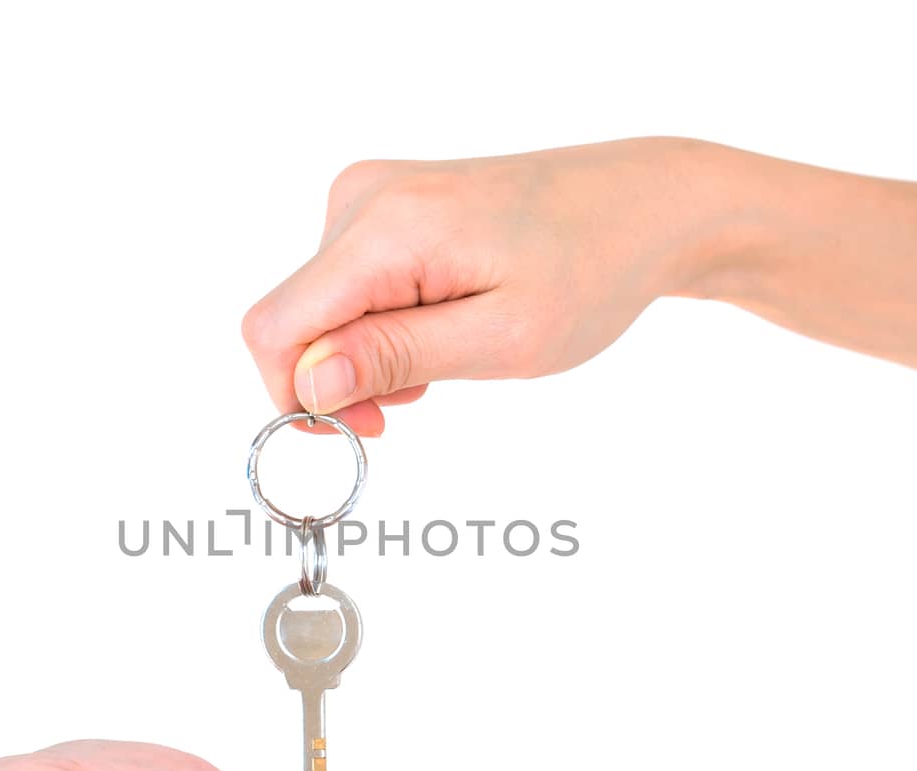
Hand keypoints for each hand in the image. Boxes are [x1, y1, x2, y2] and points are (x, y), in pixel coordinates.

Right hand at [242, 136, 734, 434]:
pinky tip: (438, 325)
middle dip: (341, 379)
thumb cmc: (590, 269)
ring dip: (365, 353)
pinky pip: (345, 285)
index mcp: (386, 228)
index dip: (297, 398)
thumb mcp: (501, 339)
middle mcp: (362, 197)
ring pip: (318, 309)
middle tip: (420, 398)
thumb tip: (308, 384)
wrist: (642, 206)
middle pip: (292, 321)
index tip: (363, 428)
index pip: (274, 328)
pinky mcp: (382, 204)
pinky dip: (379, 323)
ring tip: (446, 356)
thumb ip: (395, 358)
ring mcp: (369, 194)